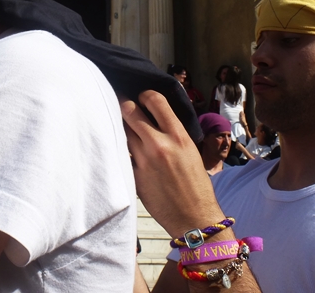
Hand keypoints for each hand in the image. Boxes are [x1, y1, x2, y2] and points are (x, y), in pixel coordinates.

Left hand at [121, 90, 224, 235]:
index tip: (141, 98)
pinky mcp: (134, 176)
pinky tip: (119, 149)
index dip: (144, 95)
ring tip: (119, 125)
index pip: (156, 100)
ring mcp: (144, 160)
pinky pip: (120, 154)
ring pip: (121, 131)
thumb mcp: (190, 151)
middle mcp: (160, 144)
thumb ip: (173, 133)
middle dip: (124, 105)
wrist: (195, 219)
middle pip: (129, 110)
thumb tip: (156, 116)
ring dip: (119, 126)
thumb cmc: (196, 185)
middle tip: (121, 106)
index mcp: (178, 135)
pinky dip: (119, 149)